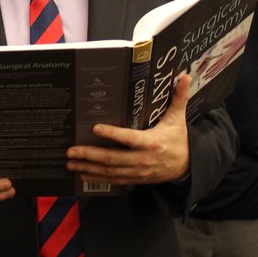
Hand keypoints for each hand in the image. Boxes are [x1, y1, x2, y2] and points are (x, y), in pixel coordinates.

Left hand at [65, 74, 191, 184]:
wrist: (187, 167)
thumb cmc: (179, 140)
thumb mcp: (178, 119)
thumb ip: (179, 97)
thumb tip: (184, 76)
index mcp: (152, 142)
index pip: (129, 138)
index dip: (112, 134)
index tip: (95, 128)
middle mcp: (143, 159)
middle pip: (113, 158)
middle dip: (90, 155)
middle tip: (71, 151)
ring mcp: (138, 171)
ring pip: (110, 171)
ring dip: (88, 168)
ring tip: (70, 163)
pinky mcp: (135, 179)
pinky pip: (114, 180)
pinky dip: (97, 178)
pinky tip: (82, 174)